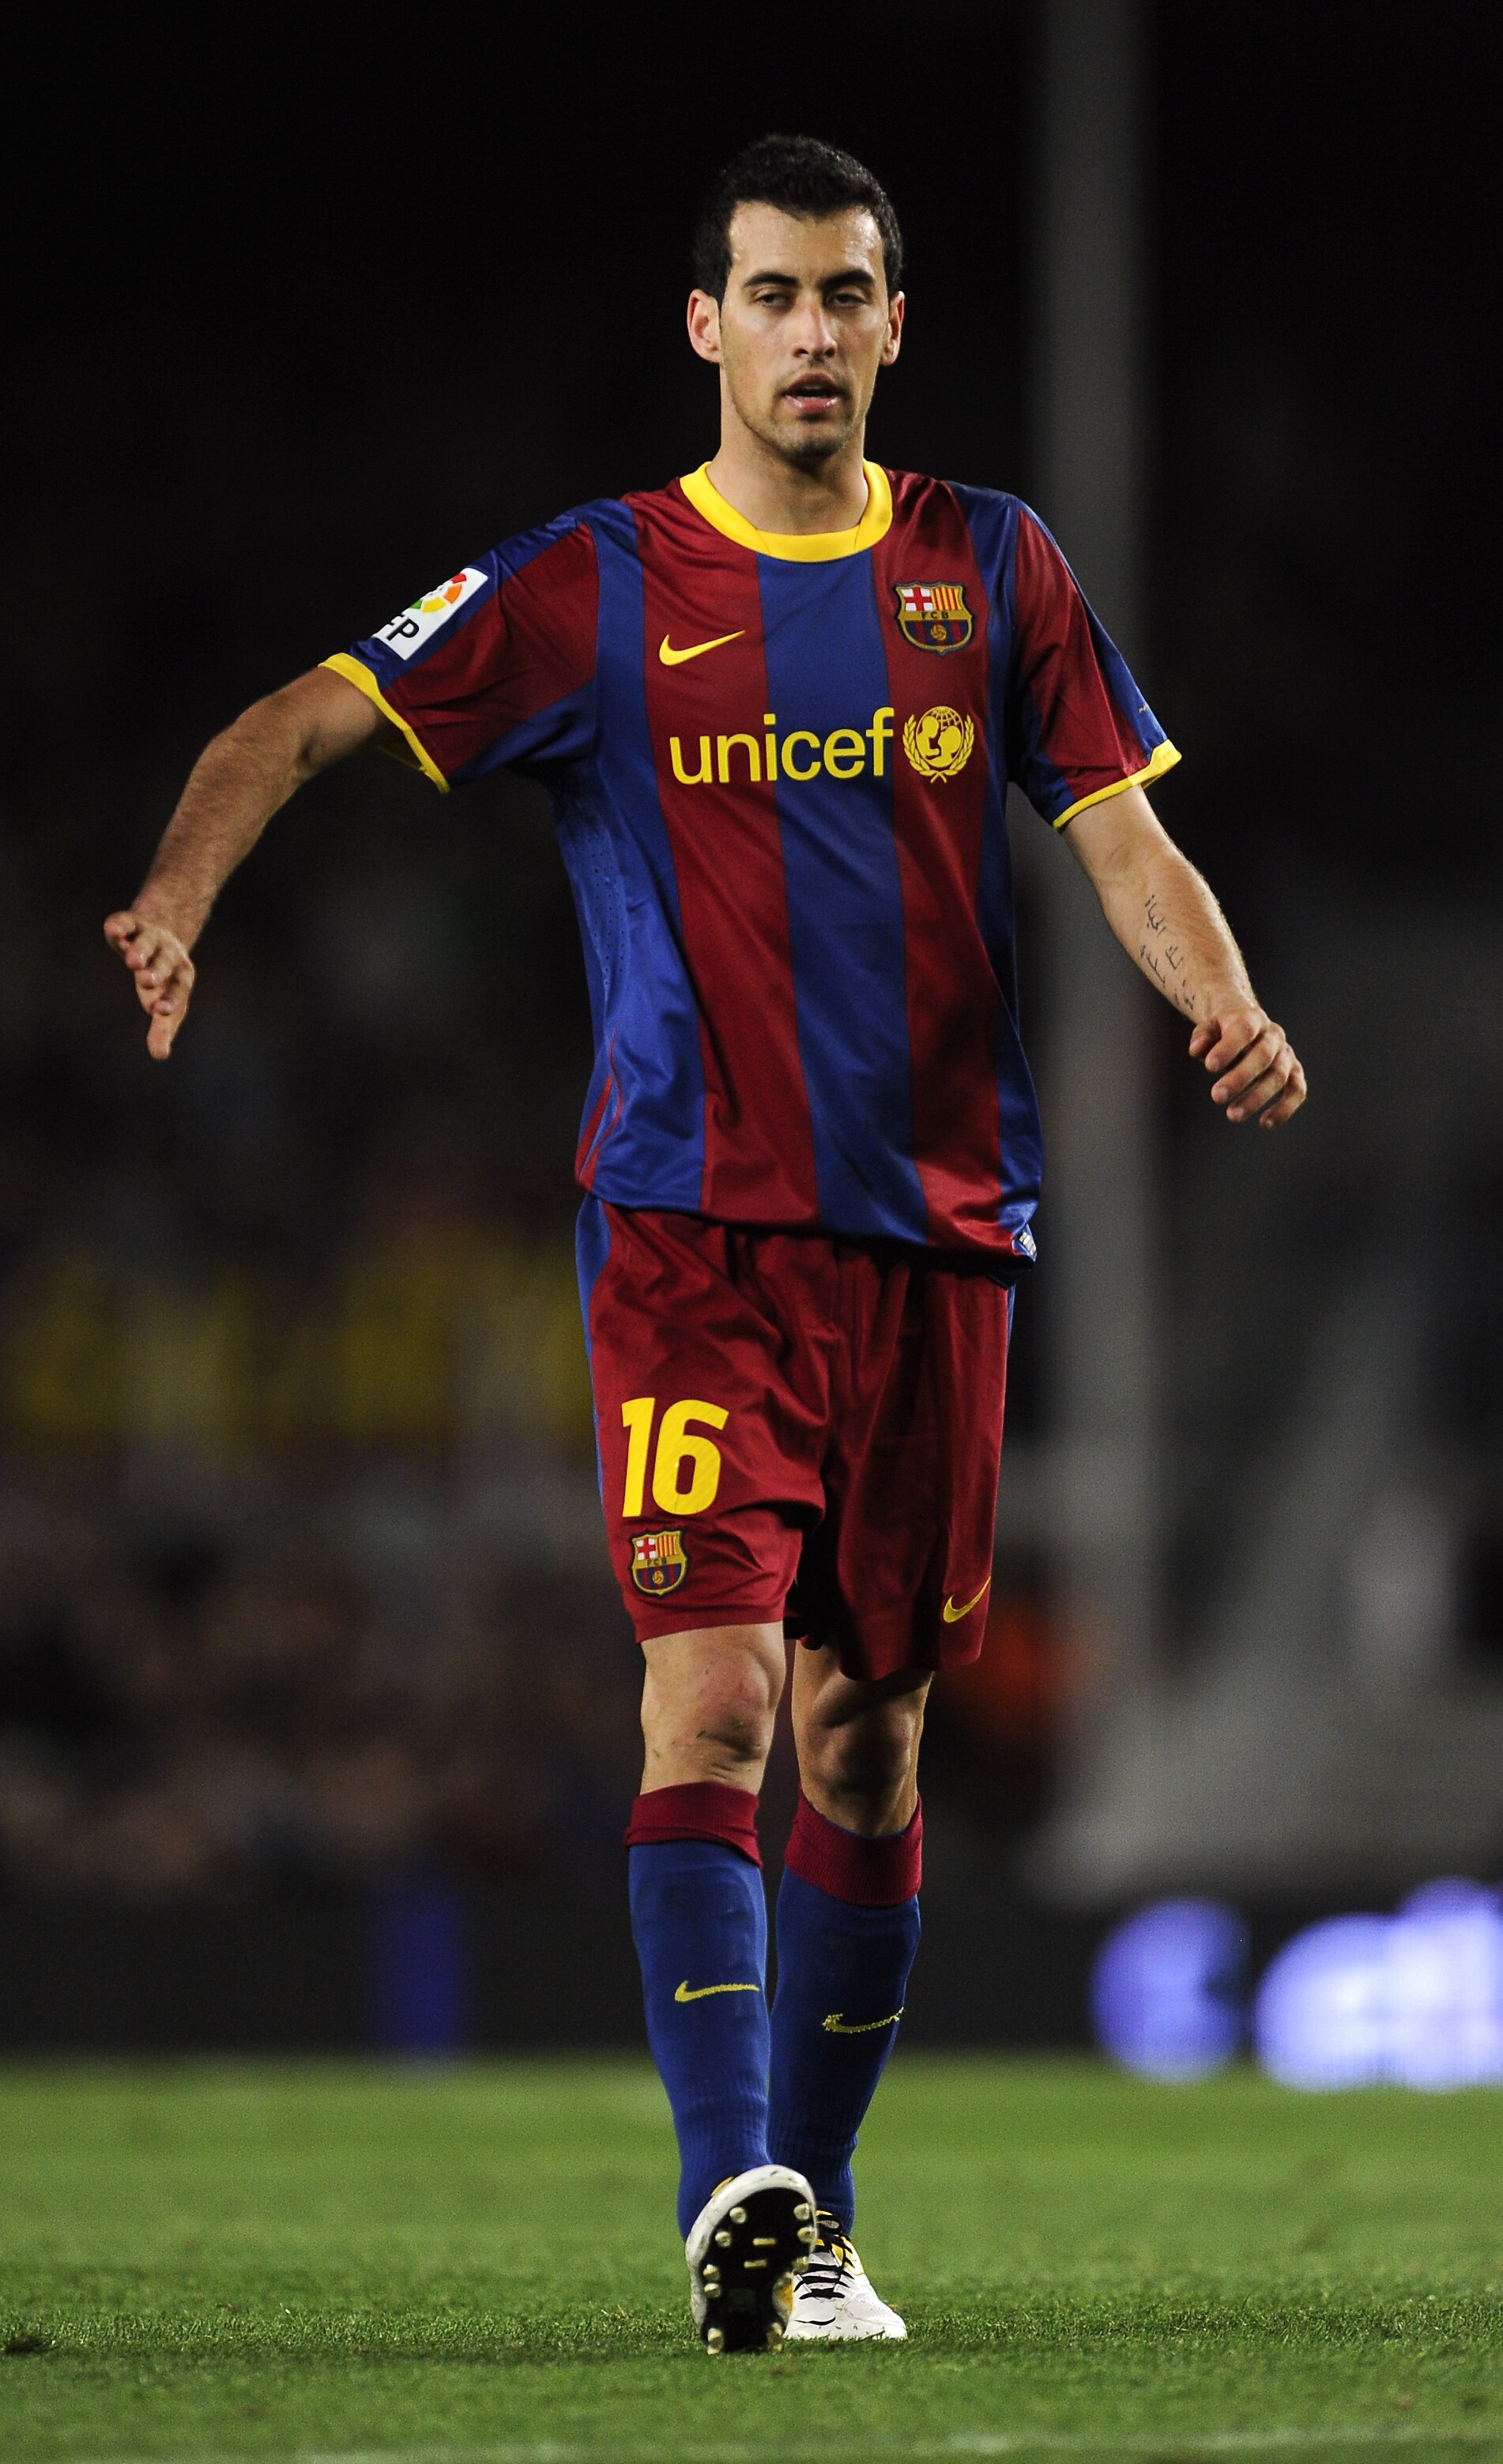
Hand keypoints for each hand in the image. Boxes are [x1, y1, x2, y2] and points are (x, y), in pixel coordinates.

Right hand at [103, 908, 196, 1059]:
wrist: (163, 934)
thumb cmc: (163, 981)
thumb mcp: (163, 1003)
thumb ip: (162, 1029)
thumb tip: (160, 1055)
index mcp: (180, 977)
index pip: (178, 989)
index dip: (171, 999)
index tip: (161, 1010)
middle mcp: (169, 955)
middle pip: (164, 963)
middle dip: (156, 972)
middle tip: (146, 981)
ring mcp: (151, 937)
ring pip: (147, 942)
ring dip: (141, 950)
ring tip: (132, 961)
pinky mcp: (131, 923)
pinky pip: (126, 922)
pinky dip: (120, 926)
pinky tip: (113, 929)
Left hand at [1189, 1005, 1306, 1128]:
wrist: (1247, 1023)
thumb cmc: (1223, 1030)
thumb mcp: (1209, 1027)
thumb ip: (1202, 1036)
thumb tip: (1197, 1049)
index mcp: (1252, 1019)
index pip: (1244, 1030)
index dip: (1229, 1048)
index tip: (1209, 1066)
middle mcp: (1273, 1036)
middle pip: (1262, 1056)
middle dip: (1240, 1078)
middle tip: (1216, 1096)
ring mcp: (1286, 1054)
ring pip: (1278, 1076)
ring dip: (1256, 1098)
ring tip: (1233, 1116)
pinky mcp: (1294, 1072)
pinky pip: (1296, 1090)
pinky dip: (1285, 1108)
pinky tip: (1265, 1123)